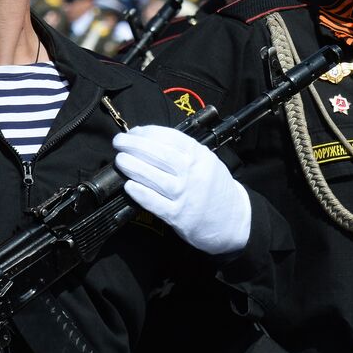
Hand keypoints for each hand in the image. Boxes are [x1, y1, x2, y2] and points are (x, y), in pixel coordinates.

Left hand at [114, 124, 251, 253]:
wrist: (233, 220)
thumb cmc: (216, 189)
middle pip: (159, 154)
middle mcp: (193, 173)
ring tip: (120, 160)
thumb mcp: (208, 162)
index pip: (171, 138)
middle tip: (119, 142)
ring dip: (132, 166)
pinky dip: (140, 192)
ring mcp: (185, 195)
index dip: (148, 132)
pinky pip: (154, 202)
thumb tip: (149, 140)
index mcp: (201, 156)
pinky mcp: (178, 215)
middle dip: (134, 145)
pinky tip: (128, 185)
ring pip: (153, 177)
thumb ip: (185, 152)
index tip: (134, 132)